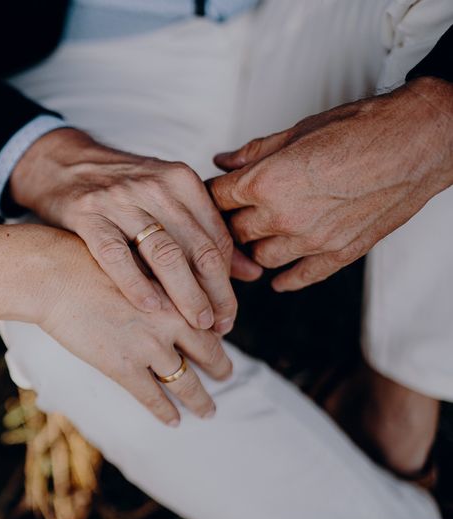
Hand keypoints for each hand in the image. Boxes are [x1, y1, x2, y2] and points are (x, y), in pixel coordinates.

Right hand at [11, 128, 260, 334]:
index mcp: (181, 180)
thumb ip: (206, 232)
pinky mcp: (87, 215)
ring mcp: (119, 199)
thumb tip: (251, 272)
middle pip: (196, 248)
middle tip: (218, 326)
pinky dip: (135, 284)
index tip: (228, 313)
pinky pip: (116, 255)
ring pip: (164, 253)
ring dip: (184, 294)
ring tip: (195, 323)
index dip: (228, 282)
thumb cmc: (120, 189)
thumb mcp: (166, 199)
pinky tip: (150, 308)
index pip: (215, 238)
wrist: (61, 165)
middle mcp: (154, 186)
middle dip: (213, 294)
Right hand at [37, 232, 232, 425]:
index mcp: (176, 293)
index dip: (218, 335)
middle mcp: (171, 322)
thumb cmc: (88, 260)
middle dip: (220, 369)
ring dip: (200, 400)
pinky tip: (173, 421)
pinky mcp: (122, 366)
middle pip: (209, 354)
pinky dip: (165, 411)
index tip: (220, 343)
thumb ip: (158, 280)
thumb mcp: (136, 261)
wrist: (55, 276)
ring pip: (186, 382)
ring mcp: (148, 347)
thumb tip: (168, 291)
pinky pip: (152, 396)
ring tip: (207, 411)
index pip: (210, 321)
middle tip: (226, 377)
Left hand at [210, 77, 452, 291]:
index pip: (216, 199)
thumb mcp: (296, 131)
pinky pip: (300, 276)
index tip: (213, 195)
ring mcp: (312, 239)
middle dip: (231, 222)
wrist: (417, 141)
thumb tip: (221, 161)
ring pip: (260, 258)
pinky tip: (278, 278)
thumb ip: (254, 153)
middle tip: (234, 215)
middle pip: (235, 232)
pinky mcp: (339, 253)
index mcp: (266, 182)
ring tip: (260, 235)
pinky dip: (286, 279)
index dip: (212, 195)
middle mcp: (283, 216)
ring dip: (256, 247)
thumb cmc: (359, 128)